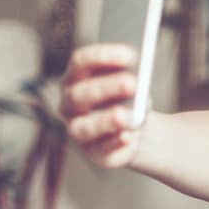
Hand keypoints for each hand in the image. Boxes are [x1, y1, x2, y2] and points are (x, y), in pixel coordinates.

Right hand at [59, 43, 144, 168]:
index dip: (102, 56)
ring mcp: (78, 131)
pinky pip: (102, 152)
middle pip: (79, 94)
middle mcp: (70, 105)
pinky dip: (117, 146)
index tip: (129, 54)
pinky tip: (130, 138)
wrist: (139, 128)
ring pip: (83, 128)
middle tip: (132, 83)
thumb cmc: (131, 97)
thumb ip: (132, 78)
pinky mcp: (94, 154)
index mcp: (76, 78)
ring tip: (125, 116)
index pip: (80, 62)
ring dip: (105, 121)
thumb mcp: (134, 84)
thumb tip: (137, 82)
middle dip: (105, 88)